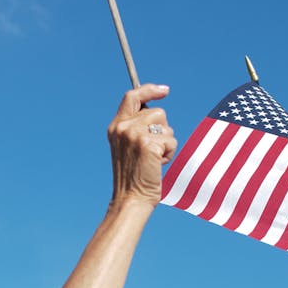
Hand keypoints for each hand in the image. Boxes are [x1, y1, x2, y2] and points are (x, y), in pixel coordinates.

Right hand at [108, 83, 175, 206]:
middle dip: (163, 130)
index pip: (132, 96)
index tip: (165, 91)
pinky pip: (171, 140)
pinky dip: (170, 153)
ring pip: (167, 126)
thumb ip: (136, 127)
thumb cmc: (135, 175)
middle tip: (152, 151)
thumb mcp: (129, 146)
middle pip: (158, 112)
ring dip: (167, 142)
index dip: (149, 90)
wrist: (131, 198)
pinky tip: (158, 165)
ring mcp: (134, 134)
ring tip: (154, 159)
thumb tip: (158, 112)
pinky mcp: (148, 144)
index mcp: (116, 126)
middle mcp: (123, 127)